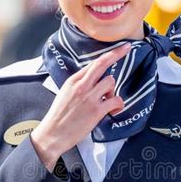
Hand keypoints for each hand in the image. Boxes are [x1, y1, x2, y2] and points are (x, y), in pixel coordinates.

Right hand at [30, 43, 131, 169]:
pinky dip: (118, 105)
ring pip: (110, 82)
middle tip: (127, 48)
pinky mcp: (96, 110)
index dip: (109, 54)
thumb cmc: (59, 117)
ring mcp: (89, 97)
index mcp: (73, 81)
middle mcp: (81, 86)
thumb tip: (93, 81)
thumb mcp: (65, 94)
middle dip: (117, 54)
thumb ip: (78, 85)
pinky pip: (116, 100)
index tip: (120, 48)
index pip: (93, 63)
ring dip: (112, 91)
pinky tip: (113, 110)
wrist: (53, 134)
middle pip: (102, 64)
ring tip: (107, 102)